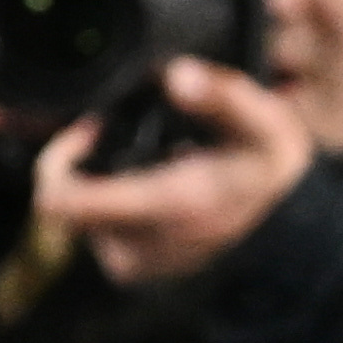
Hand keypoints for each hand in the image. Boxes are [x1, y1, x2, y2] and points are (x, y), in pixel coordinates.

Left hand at [35, 53, 317, 284]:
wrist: (283, 231)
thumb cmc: (268, 172)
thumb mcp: (265, 124)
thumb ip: (223, 95)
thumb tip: (177, 74)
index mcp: (161, 207)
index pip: (60, 201)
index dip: (59, 157)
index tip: (93, 128)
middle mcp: (136, 244)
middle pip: (66, 198)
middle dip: (82, 160)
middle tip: (116, 129)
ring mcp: (129, 261)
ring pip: (78, 211)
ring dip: (98, 178)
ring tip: (141, 153)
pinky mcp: (127, 268)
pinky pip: (93, 227)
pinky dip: (108, 200)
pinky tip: (143, 180)